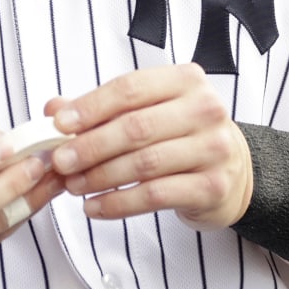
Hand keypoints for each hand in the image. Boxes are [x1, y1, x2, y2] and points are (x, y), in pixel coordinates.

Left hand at [45, 63, 250, 230]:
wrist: (234, 170)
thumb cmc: (181, 134)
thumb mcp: (147, 110)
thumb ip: (102, 108)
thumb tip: (54, 110)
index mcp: (186, 80)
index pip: (130, 89)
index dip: (91, 107)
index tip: (59, 124)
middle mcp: (205, 109)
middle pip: (135, 127)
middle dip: (90, 146)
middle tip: (60, 161)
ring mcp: (213, 149)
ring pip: (144, 164)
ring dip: (100, 177)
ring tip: (73, 186)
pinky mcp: (212, 186)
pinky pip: (155, 196)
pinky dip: (118, 203)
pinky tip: (94, 207)